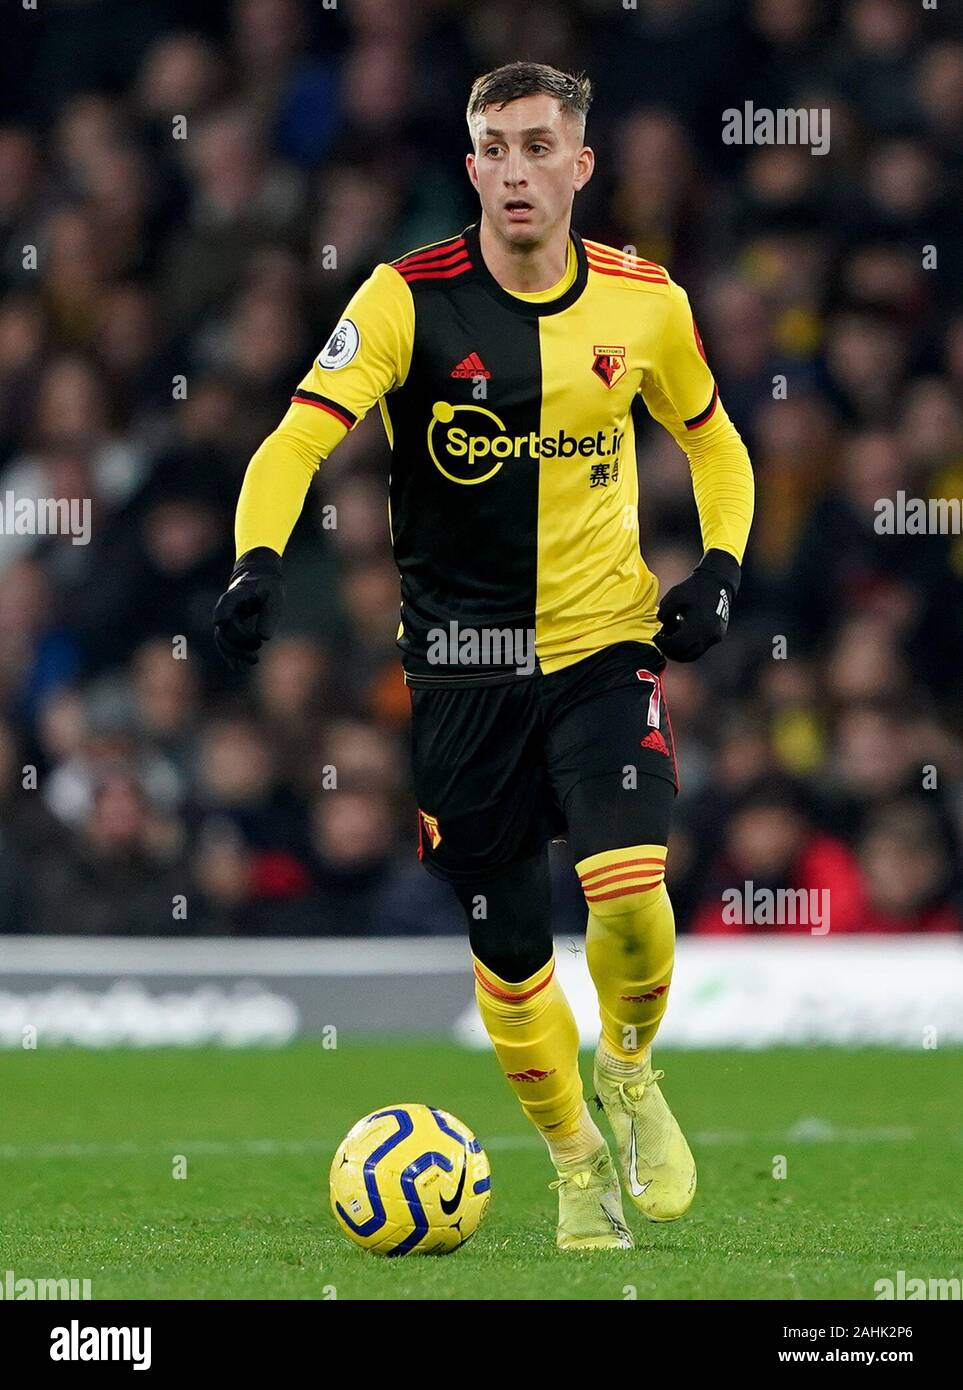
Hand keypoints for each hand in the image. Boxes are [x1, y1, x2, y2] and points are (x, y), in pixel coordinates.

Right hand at [213, 547, 284, 669]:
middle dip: (239, 641)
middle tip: (258, 648)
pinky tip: (237, 667)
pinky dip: (230, 654)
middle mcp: (227, 606)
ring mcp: (226, 617)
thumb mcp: (275, 597)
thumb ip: (270, 614)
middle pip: (226, 627)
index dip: (222, 611)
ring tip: (254, 660)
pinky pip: (225, 642)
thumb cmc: (269, 587)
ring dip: (236, 651)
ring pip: (223, 637)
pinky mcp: (229, 626)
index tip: (220, 622)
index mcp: (238, 593)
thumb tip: (263, 638)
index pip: (227, 602)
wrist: (259, 579)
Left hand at [654, 549, 738, 662]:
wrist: (718, 583)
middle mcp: (709, 636)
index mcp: (699, 626)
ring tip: (670, 637)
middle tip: (661, 639)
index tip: (656, 637)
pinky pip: (699, 649)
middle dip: (669, 650)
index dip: (663, 644)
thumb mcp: (674, 596)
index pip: (677, 645)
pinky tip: (681, 634)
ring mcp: (715, 638)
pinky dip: (687, 646)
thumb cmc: (694, 588)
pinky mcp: (717, 637)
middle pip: (684, 655)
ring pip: (692, 655)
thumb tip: (663, 625)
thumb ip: (663, 613)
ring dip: (679, 651)